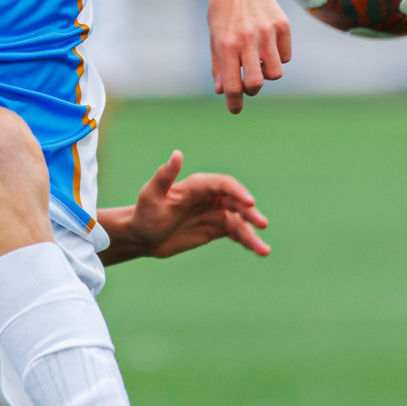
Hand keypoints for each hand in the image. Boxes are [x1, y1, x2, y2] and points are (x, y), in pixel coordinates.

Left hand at [99, 150, 268, 264]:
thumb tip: (177, 154)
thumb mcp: (151, 195)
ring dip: (253, 233)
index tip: (250, 203)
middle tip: (262, 224)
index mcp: (198, 185)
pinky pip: (237, 233)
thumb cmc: (144, 213)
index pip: (224, 184)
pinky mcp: (217, 228)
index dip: (238, 192)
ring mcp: (216, 212)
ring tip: (264, 250)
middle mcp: (211, 197)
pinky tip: (259, 250)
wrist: (142, 237)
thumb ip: (164, 176)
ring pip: (240, 221)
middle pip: (237, 202)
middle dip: (250, 213)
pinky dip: (248, 241)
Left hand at [208, 0, 292, 113]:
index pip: (232, 84)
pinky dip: (278, 56)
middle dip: (252, 89)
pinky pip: (285, 56)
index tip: (235, 109)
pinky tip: (268, 44)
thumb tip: (222, 91)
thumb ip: (218, 65)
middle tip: (248, 81)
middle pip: (256, 83)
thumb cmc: (222, 10)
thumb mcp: (214, 36)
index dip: (234, 102)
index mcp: (226, 44)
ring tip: (259, 60)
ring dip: (267, 73)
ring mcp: (267, 32)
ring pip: (275, 73)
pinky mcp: (282, 26)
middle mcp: (247, 39)